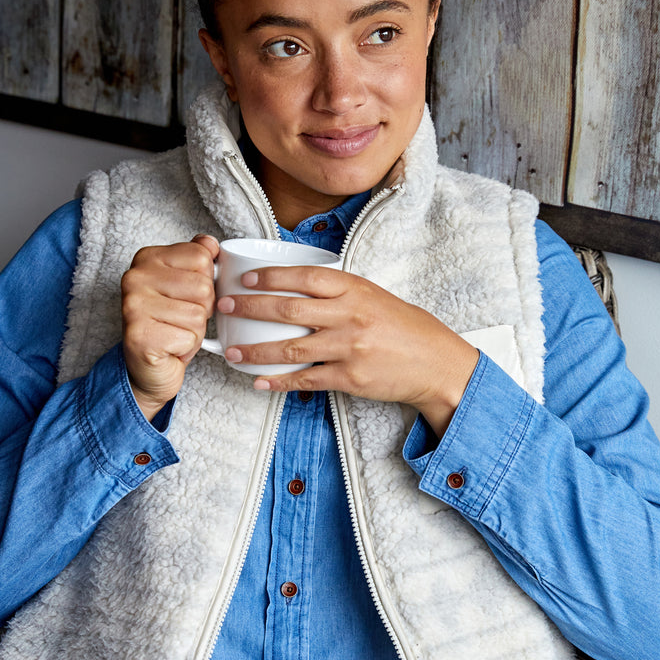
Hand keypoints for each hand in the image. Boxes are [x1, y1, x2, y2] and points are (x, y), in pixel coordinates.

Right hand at [121, 234, 219, 419]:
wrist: (148, 369)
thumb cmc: (171, 325)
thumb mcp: (187, 286)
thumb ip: (197, 260)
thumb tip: (210, 242)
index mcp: (148, 258)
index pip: (201, 256)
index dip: (206, 282)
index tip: (187, 296)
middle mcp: (135, 277)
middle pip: (203, 286)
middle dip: (203, 309)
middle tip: (181, 319)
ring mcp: (134, 306)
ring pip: (198, 313)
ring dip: (196, 330)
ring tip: (176, 333)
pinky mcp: (140, 335)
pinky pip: (190, 336)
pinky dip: (188, 347)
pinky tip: (170, 348)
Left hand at [217, 265, 478, 436]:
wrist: (437, 363)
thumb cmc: (404, 328)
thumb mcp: (374, 297)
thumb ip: (338, 293)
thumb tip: (294, 289)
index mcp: (355, 289)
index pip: (303, 277)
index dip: (270, 276)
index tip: (244, 279)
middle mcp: (350, 315)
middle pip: (288, 310)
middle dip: (250, 308)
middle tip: (223, 307)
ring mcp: (349, 348)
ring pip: (290, 349)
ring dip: (255, 352)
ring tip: (231, 353)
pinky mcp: (351, 378)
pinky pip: (306, 380)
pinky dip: (279, 382)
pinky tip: (259, 382)